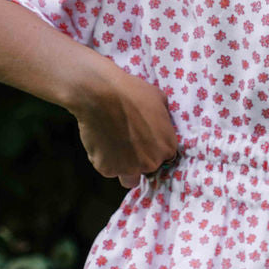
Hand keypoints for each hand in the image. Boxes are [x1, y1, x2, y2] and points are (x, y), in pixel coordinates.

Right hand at [68, 64, 179, 188]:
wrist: (101, 94)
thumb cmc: (131, 92)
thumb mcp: (158, 99)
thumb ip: (163, 118)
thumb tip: (160, 121)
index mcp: (167, 148)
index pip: (164, 157)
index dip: (154, 148)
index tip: (144, 139)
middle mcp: (151, 163)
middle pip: (147, 169)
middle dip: (139, 159)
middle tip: (127, 140)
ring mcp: (128, 168)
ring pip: (127, 176)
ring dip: (123, 165)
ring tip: (114, 144)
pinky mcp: (106, 169)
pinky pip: (107, 168)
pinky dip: (103, 158)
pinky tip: (101, 139)